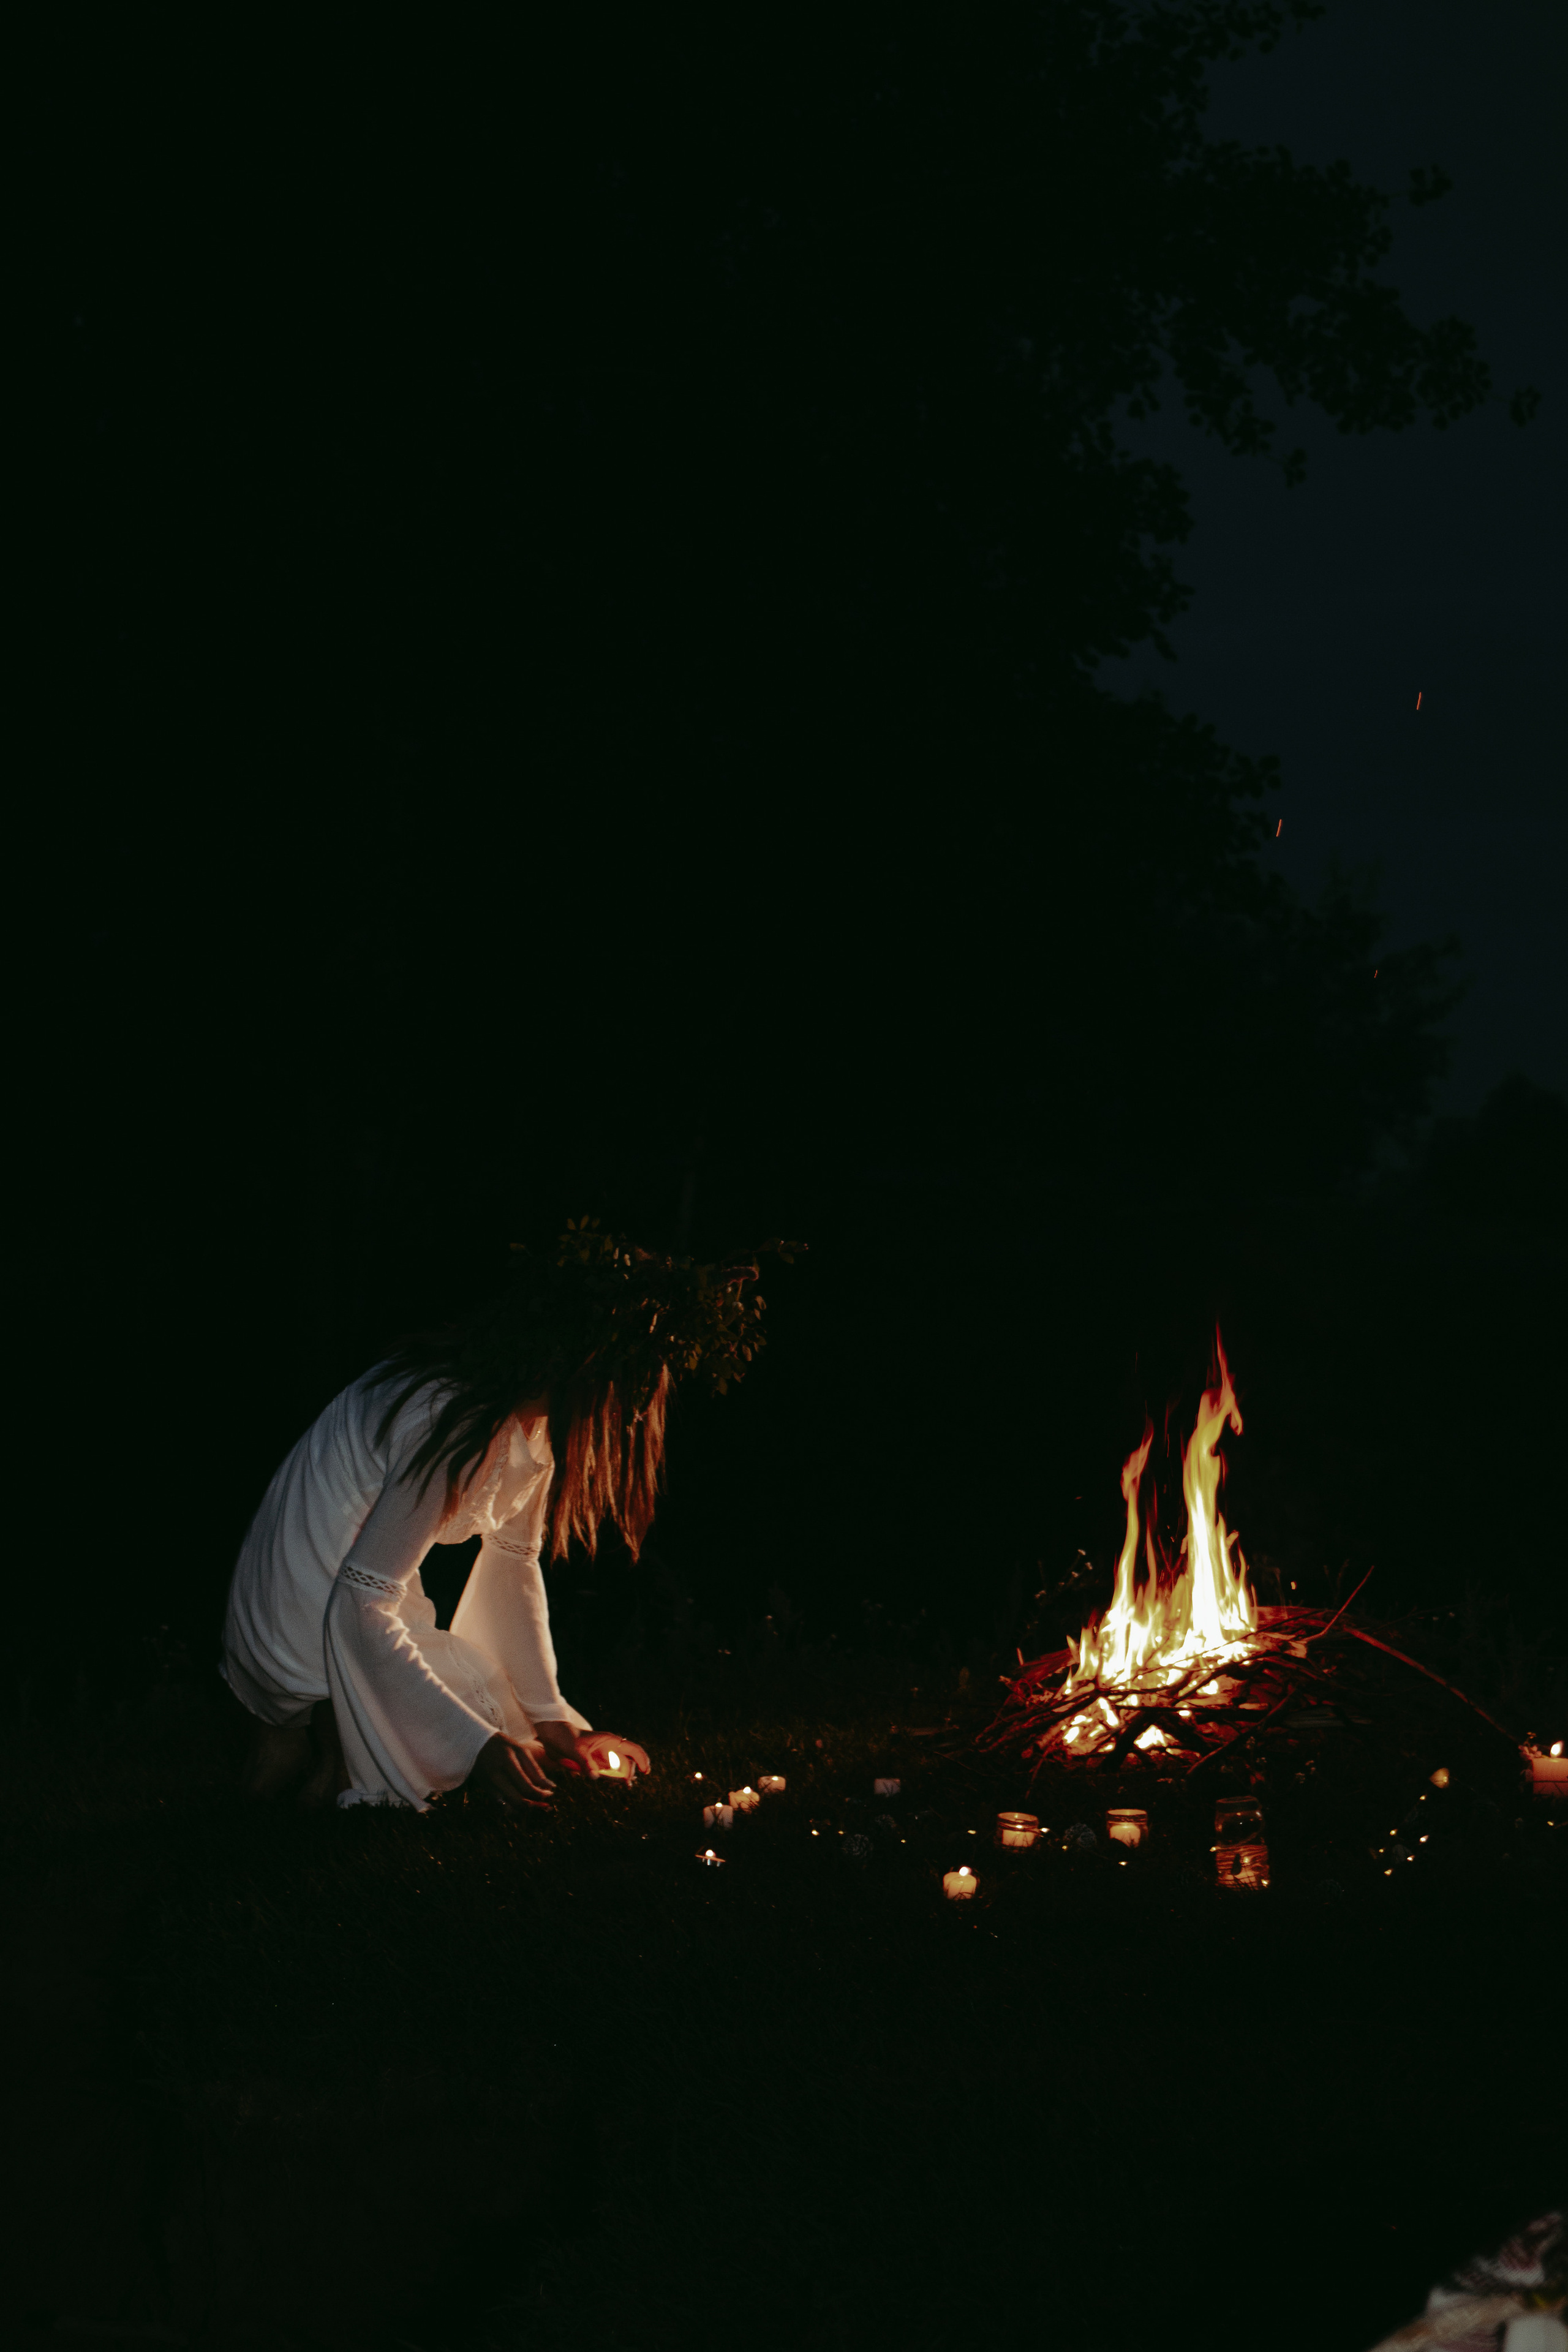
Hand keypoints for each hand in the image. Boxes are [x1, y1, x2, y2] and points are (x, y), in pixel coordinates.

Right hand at [469, 1732, 556, 1813]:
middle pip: (518, 1801)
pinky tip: (522, 1801)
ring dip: (525, 1808)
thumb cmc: (504, 1746)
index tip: (550, 1793)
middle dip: (534, 1805)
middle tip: (544, 1803)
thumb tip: (551, 1788)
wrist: (477, 1744)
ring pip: (510, 1807)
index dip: (541, 1795)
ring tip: (535, 1802)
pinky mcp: (487, 1791)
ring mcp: (490, 1786)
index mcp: (508, 1764)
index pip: (526, 1787)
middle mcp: (497, 1777)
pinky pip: (502, 1806)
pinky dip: (514, 1807)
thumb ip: (536, 1771)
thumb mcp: (522, 1751)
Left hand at [535, 1724, 652, 1779]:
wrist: (552, 1737)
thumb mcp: (574, 1750)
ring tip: (626, 1785)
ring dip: (622, 1777)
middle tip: (627, 1784)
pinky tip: (616, 1783)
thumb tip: (596, 1778)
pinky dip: (613, 1779)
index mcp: (609, 1741)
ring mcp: (602, 1757)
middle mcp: (608, 1749)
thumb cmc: (565, 1738)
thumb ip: (585, 1763)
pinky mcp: (595, 1764)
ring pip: (618, 1769)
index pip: (632, 1749)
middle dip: (630, 1772)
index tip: (645, 1771)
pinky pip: (608, 1774)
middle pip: (627, 1762)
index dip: (641, 1759)